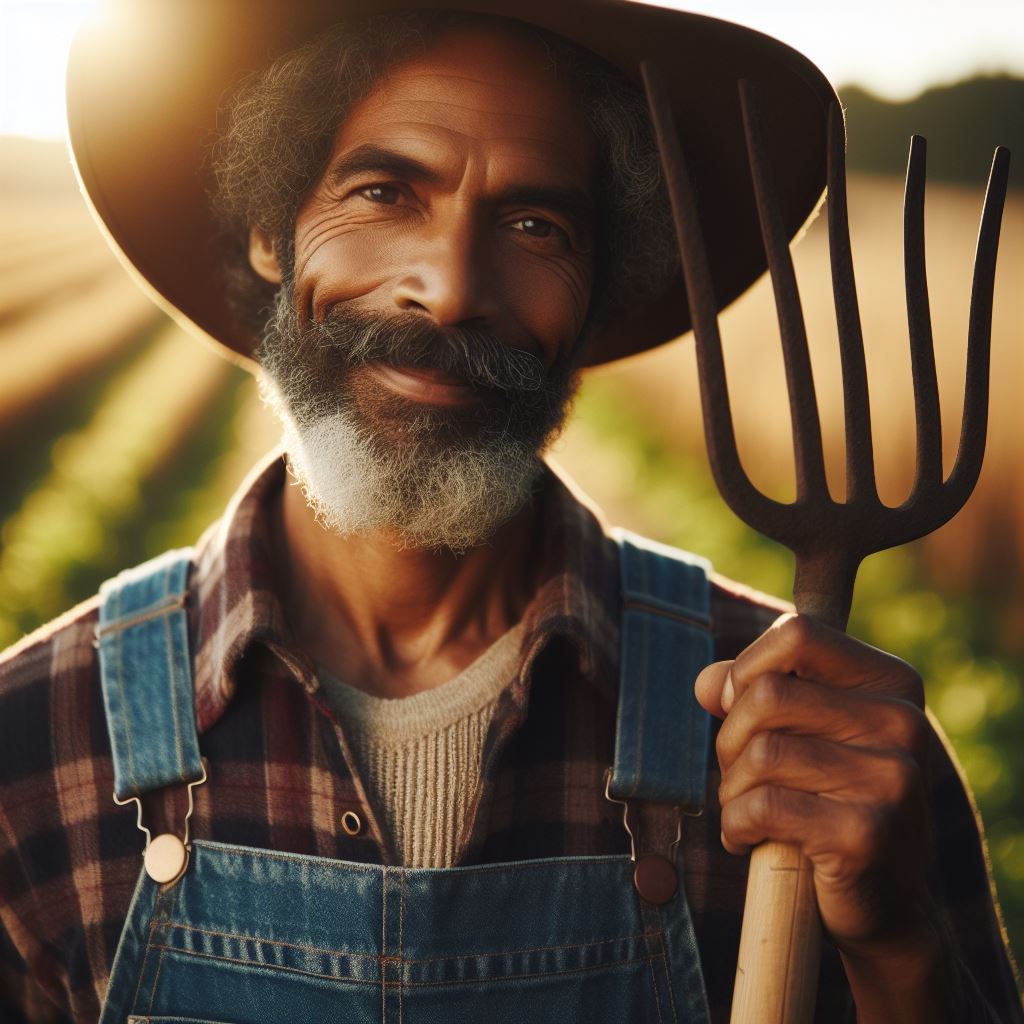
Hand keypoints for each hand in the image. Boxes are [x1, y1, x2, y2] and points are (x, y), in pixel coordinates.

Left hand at [696, 613, 959, 1018]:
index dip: (748, 666)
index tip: (737, 705)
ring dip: (731, 788)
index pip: (798, 634)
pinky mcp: (867, 833)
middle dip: (730, 738)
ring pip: (758, 752)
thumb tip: (707, 684)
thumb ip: (750, 689)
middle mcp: (903, 722)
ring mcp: (893, 778)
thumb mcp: (800, 730)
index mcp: (892, 682)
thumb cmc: (828, 797)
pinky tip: (749, 839)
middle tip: (740, 772)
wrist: (883, 900)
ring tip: (747, 811)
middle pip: (766, 695)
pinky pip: (761, 806)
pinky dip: (735, 825)